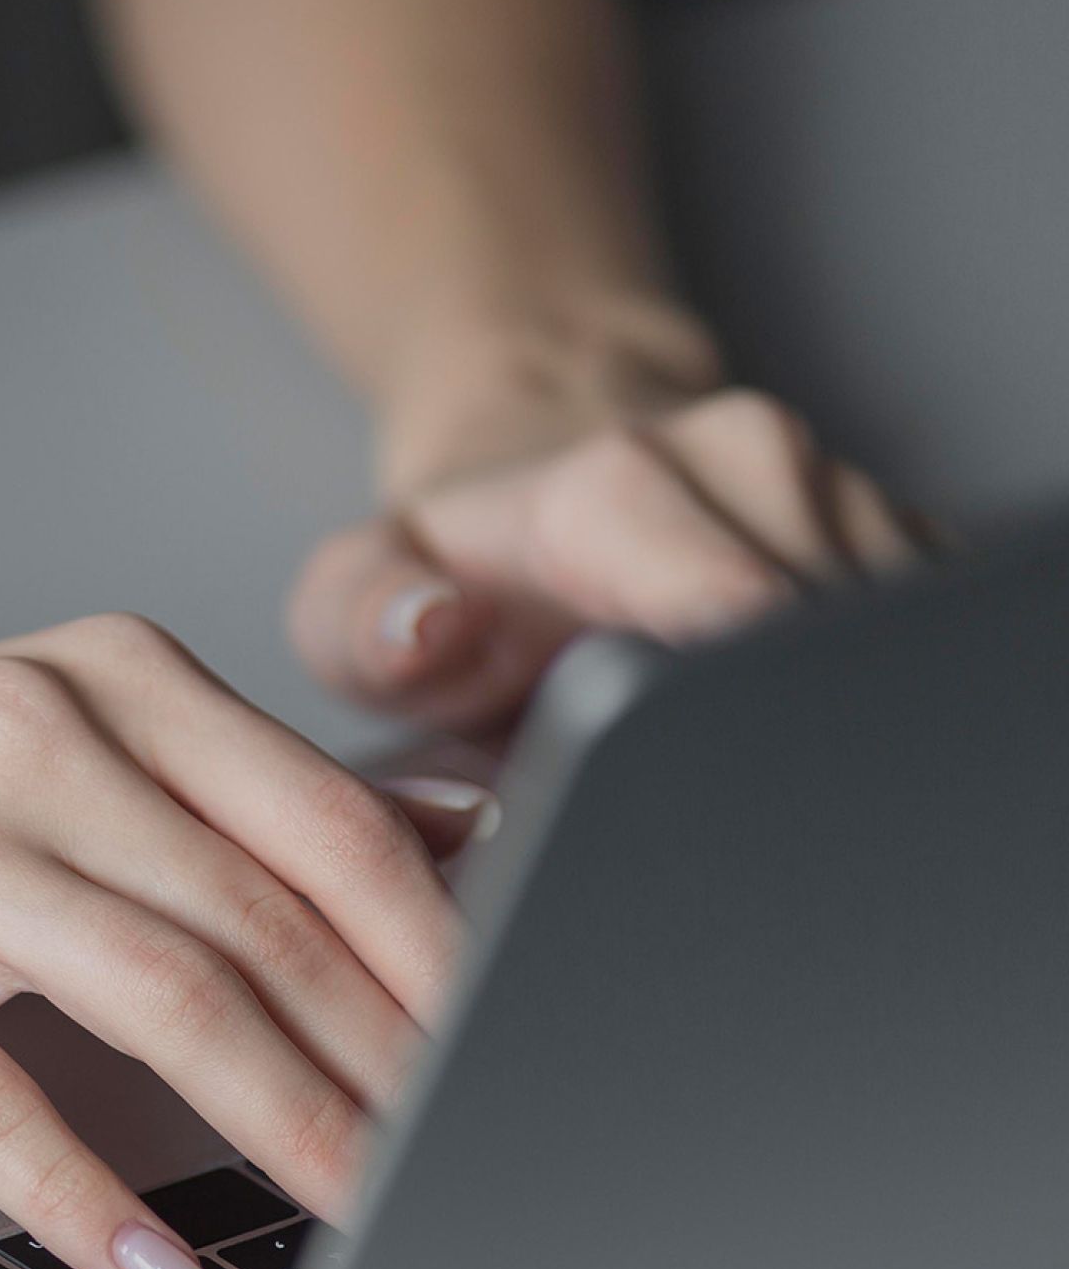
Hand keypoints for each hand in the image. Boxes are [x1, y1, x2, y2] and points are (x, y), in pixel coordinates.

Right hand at [0, 616, 488, 1268]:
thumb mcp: (52, 727)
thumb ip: (242, 781)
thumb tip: (450, 825)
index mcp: (112, 679)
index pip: (333, 827)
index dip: (447, 957)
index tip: (525, 1052)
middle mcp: (33, 739)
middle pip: (270, 923)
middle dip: (397, 1067)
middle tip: (475, 1167)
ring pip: (162, 1001)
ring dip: (283, 1133)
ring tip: (365, 1227)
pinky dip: (80, 1193)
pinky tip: (147, 1266)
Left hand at [288, 386, 928, 734]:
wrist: (532, 471)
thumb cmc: (447, 574)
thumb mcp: (352, 604)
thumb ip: (363, 621)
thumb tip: (432, 629)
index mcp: (622, 489)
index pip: (736, 607)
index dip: (731, 714)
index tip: (704, 788)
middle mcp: (749, 466)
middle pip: (823, 642)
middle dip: (769, 741)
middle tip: (699, 802)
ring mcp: (838, 492)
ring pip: (887, 645)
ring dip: (818, 721)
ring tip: (732, 756)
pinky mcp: (896, 535)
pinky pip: (916, 639)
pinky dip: (865, 700)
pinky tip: (790, 725)